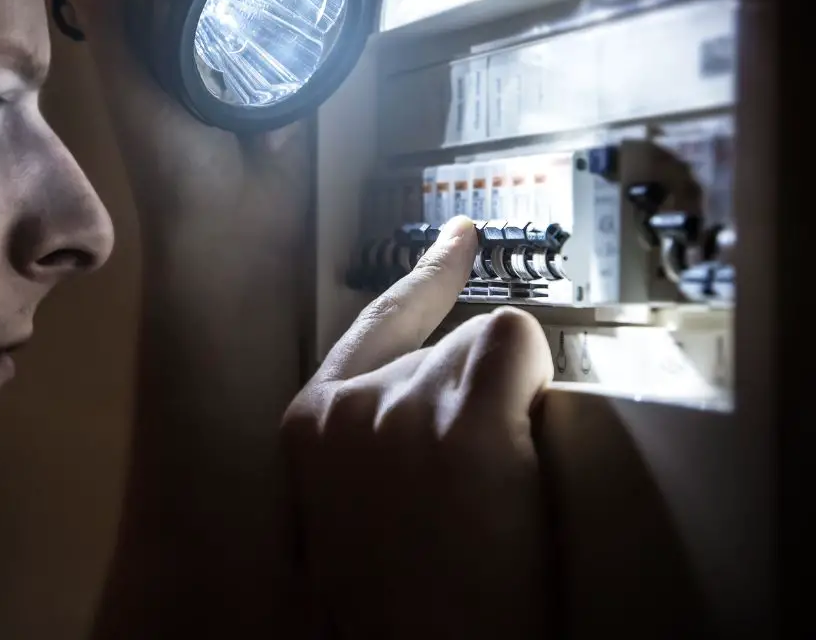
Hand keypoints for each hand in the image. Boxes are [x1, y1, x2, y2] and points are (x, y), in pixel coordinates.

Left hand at [67, 0, 307, 244]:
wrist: (236, 226)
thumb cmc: (168, 161)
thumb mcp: (128, 81)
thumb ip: (110, 10)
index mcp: (148, 47)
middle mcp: (194, 51)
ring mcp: (245, 67)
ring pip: (254, 5)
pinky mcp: (289, 83)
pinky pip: (295, 37)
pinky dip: (301, 14)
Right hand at [282, 216, 553, 638]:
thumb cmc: (392, 604)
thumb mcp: (347, 508)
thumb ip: (369, 440)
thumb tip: (431, 406)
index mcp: (310, 425)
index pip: (374, 324)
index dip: (425, 279)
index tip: (459, 238)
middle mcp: (349, 404)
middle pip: (445, 346)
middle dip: (475, 401)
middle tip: (478, 488)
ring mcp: (403, 407)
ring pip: (486, 352)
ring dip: (505, 411)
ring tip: (491, 501)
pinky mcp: (464, 420)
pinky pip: (517, 347)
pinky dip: (530, 385)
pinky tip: (517, 447)